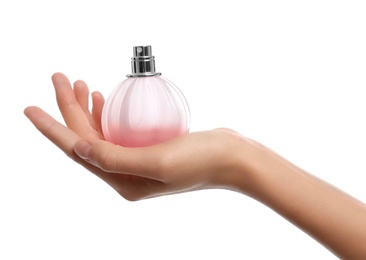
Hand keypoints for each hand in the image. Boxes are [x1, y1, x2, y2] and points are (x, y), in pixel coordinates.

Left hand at [24, 73, 250, 200]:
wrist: (232, 157)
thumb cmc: (202, 160)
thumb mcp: (158, 161)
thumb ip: (116, 157)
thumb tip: (79, 147)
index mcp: (123, 181)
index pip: (79, 151)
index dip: (53, 129)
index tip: (30, 108)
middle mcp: (126, 173)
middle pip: (87, 138)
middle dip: (70, 109)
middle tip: (61, 77)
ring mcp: (137, 160)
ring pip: (101, 132)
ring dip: (87, 109)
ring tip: (80, 83)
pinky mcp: (148, 147)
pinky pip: (117, 130)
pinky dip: (107, 114)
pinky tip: (102, 100)